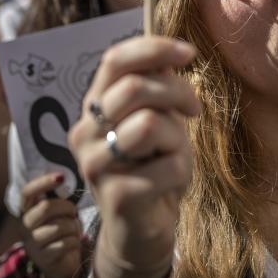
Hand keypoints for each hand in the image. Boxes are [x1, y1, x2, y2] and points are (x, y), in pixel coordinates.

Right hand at [19, 173, 82, 277]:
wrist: (62, 264)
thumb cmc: (63, 231)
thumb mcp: (59, 212)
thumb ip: (58, 198)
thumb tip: (64, 177)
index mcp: (28, 211)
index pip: (27, 192)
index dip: (43, 182)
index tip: (61, 177)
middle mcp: (25, 226)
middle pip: (46, 207)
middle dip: (67, 208)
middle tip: (74, 214)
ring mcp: (32, 243)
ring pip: (59, 226)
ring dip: (74, 227)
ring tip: (74, 230)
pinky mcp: (43, 258)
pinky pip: (66, 243)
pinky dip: (75, 241)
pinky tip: (74, 243)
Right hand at [68, 37, 198, 277]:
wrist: (142, 229)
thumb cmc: (153, 166)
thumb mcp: (158, 119)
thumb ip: (157, 87)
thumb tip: (173, 53)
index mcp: (94, 106)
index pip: (114, 59)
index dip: (154, 48)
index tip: (190, 52)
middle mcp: (84, 131)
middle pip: (135, 87)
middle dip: (178, 92)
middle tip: (193, 111)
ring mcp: (94, 164)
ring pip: (150, 123)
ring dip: (177, 136)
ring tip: (175, 152)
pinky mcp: (115, 195)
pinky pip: (167, 165)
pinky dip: (182, 170)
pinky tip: (172, 182)